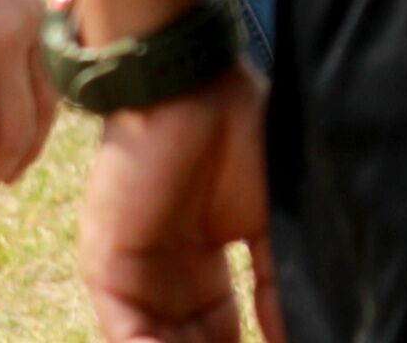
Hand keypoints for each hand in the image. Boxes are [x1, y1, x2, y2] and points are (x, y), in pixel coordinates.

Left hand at [77, 67, 280, 342]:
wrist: (190, 88)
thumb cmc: (238, 135)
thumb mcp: (269, 217)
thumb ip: (276, 277)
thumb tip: (299, 331)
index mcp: (203, 268)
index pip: (221, 334)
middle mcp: (166, 280)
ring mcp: (134, 278)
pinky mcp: (107, 270)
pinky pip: (124, 333)